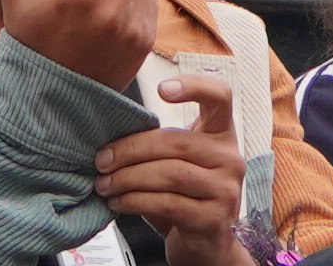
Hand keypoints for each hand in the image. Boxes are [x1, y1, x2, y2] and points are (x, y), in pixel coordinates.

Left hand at [87, 64, 247, 265]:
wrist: (207, 246)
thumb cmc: (186, 196)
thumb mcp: (178, 163)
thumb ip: (160, 144)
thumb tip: (109, 131)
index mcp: (221, 134)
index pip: (220, 96)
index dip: (194, 86)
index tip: (162, 89)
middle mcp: (230, 159)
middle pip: (177, 141)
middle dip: (131, 150)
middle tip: (101, 160)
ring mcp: (226, 190)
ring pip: (170, 174)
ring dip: (128, 178)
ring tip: (104, 184)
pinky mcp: (213, 219)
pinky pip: (168, 204)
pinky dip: (136, 201)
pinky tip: (118, 202)